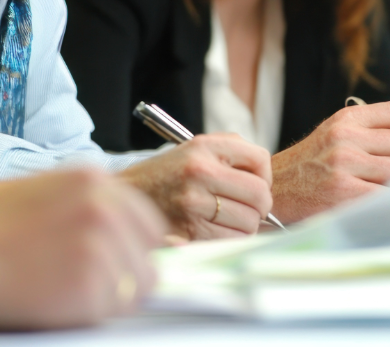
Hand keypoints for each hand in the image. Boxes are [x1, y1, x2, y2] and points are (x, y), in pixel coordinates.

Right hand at [0, 169, 165, 328]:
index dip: (135, 249)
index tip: (118, 262)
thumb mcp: (48, 194)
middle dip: (127, 274)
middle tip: (85, 281)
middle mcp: (103, 207)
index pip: (149, 223)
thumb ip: (95, 206)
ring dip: (112, 295)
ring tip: (65, 288)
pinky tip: (62, 301)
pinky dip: (97, 312)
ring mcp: (100, 245)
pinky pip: (120, 309)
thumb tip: (144, 237)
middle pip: (149, 255)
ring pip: (140, 285)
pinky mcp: (92, 284)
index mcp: (94, 180)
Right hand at [121, 134, 271, 239]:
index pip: (260, 159)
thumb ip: (231, 153)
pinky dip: (228, 240)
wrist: (124, 197)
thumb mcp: (193, 150)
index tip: (254, 184)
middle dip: (259, 206)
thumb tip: (265, 180)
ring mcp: (194, 203)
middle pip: (260, 196)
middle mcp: (200, 172)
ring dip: (243, 226)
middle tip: (245, 208)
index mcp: (204, 147)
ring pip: (249, 223)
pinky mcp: (189, 232)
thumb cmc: (166, 175)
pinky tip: (212, 230)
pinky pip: (231, 241)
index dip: (264, 176)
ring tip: (223, 219)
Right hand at [270, 101, 389, 223]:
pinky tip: (375, 204)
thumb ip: (370, 133)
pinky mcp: (341, 190)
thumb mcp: (335, 135)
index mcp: (347, 118)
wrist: (274, 189)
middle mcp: (345, 135)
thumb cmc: (309, 167)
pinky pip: (387, 195)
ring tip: (383, 191)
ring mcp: (343, 162)